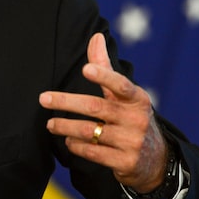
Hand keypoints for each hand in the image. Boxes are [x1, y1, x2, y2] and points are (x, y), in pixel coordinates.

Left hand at [39, 33, 166, 192]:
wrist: (155, 160)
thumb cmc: (130, 117)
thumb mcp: (124, 94)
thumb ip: (106, 67)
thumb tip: (96, 36)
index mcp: (136, 99)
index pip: (120, 84)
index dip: (104, 76)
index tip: (85, 69)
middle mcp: (136, 119)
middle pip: (95, 107)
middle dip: (66, 102)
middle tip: (43, 98)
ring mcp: (132, 142)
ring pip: (89, 131)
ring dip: (65, 126)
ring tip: (50, 124)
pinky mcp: (125, 162)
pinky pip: (92, 152)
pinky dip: (76, 145)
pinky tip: (68, 141)